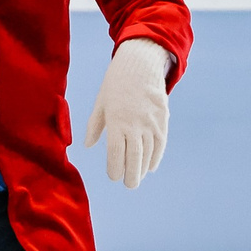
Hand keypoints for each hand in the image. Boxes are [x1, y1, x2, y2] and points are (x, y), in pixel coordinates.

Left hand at [84, 37, 171, 188]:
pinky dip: (156, 157)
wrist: (140, 65)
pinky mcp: (162, 119)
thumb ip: (94, 125)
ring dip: (143, 168)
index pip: (116, 152)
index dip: (115, 168)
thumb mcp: (100, 103)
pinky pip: (160, 143)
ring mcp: (150, 122)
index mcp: (116, 121)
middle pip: (134, 157)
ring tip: (137, 178)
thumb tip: (87, 145)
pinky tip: (150, 167)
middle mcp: (134, 124)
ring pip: (148, 153)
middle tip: (128, 185)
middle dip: (131, 175)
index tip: (113, 177)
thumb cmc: (115, 84)